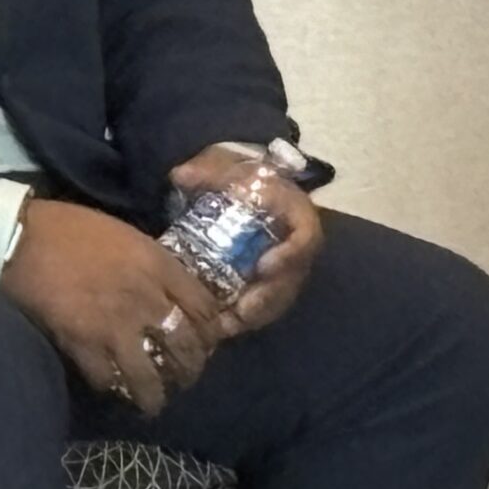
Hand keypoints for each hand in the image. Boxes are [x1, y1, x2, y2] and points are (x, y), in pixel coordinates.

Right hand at [0, 200, 224, 414]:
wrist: (23, 237)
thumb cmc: (74, 229)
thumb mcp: (130, 237)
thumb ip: (156, 266)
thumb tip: (172, 292)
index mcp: (159, 266)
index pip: (205, 308)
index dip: (211, 332)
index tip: (207, 342)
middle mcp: (146, 299)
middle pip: (185, 347)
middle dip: (191, 369)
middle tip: (185, 378)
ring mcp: (115, 325)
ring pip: (149, 376)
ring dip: (155, 395)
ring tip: (154, 402)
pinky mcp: (82, 343)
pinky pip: (107, 379)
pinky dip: (112, 387)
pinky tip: (113, 387)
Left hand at [172, 144, 324, 335]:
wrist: (235, 188)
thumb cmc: (236, 175)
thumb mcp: (223, 163)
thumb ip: (207, 168)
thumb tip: (181, 176)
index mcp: (294, 211)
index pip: (307, 235)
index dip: (291, 255)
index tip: (263, 267)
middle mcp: (295, 244)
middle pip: (293, 278)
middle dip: (268, 296)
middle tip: (242, 309)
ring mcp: (284, 268)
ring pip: (279, 298)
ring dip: (255, 313)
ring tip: (227, 324)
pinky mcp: (268, 284)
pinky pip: (264, 308)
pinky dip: (243, 318)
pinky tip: (220, 326)